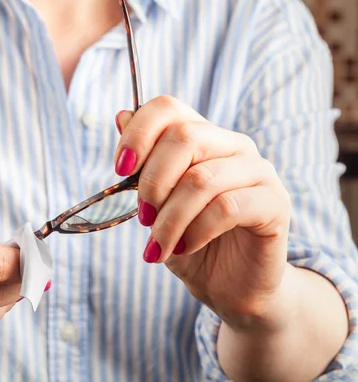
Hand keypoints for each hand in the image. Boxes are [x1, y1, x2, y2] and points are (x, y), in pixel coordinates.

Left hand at [114, 96, 292, 330]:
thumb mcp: (157, 205)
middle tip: (143, 217)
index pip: (169, 108)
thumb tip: (122, 116)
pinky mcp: (275, 203)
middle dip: (152, 182)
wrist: (228, 286)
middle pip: (184, 137)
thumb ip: (144, 164)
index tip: (120, 169)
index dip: (138, 133)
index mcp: (203, 138)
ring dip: (170, 219)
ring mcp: (258, 171)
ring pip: (202, 179)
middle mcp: (233, 145)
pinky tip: (186, 247)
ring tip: (159, 245)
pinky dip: (197, 231)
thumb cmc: (190, 241)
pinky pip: (227, 207)